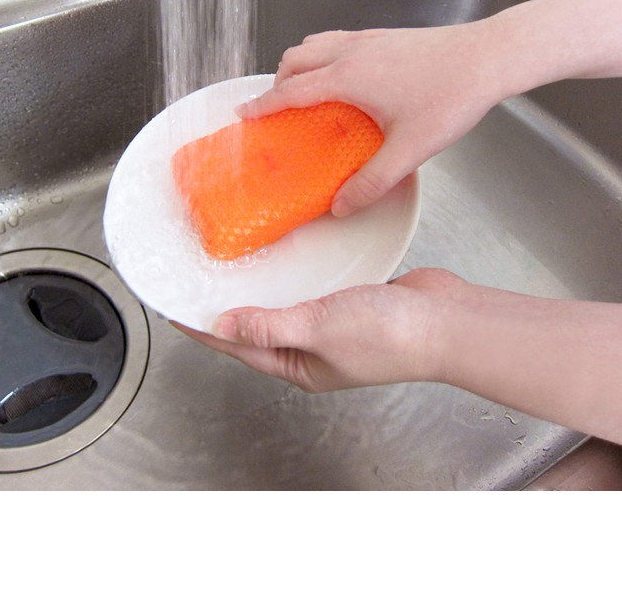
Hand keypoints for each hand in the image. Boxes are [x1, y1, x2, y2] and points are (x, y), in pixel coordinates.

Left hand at [172, 268, 462, 391]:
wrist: (445, 321)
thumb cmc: (390, 336)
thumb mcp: (318, 329)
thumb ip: (268, 326)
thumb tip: (221, 327)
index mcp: (299, 365)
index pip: (236, 346)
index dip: (204, 328)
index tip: (176, 310)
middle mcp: (311, 348)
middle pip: (255, 327)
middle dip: (227, 308)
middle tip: (199, 283)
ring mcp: (331, 324)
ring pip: (283, 305)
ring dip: (259, 289)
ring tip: (234, 266)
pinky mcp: (349, 300)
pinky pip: (310, 287)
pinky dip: (293, 274)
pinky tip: (285, 256)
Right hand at [237, 23, 504, 214]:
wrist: (489, 56)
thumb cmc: (452, 96)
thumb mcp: (410, 149)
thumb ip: (373, 180)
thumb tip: (343, 206)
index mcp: (348, 77)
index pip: (291, 91)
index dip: (263, 104)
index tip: (243, 113)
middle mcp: (352, 52)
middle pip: (295, 59)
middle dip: (277, 82)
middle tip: (278, 108)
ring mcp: (369, 39)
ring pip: (315, 43)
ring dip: (300, 65)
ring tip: (305, 92)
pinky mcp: (385, 36)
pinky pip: (338, 40)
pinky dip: (324, 56)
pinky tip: (344, 79)